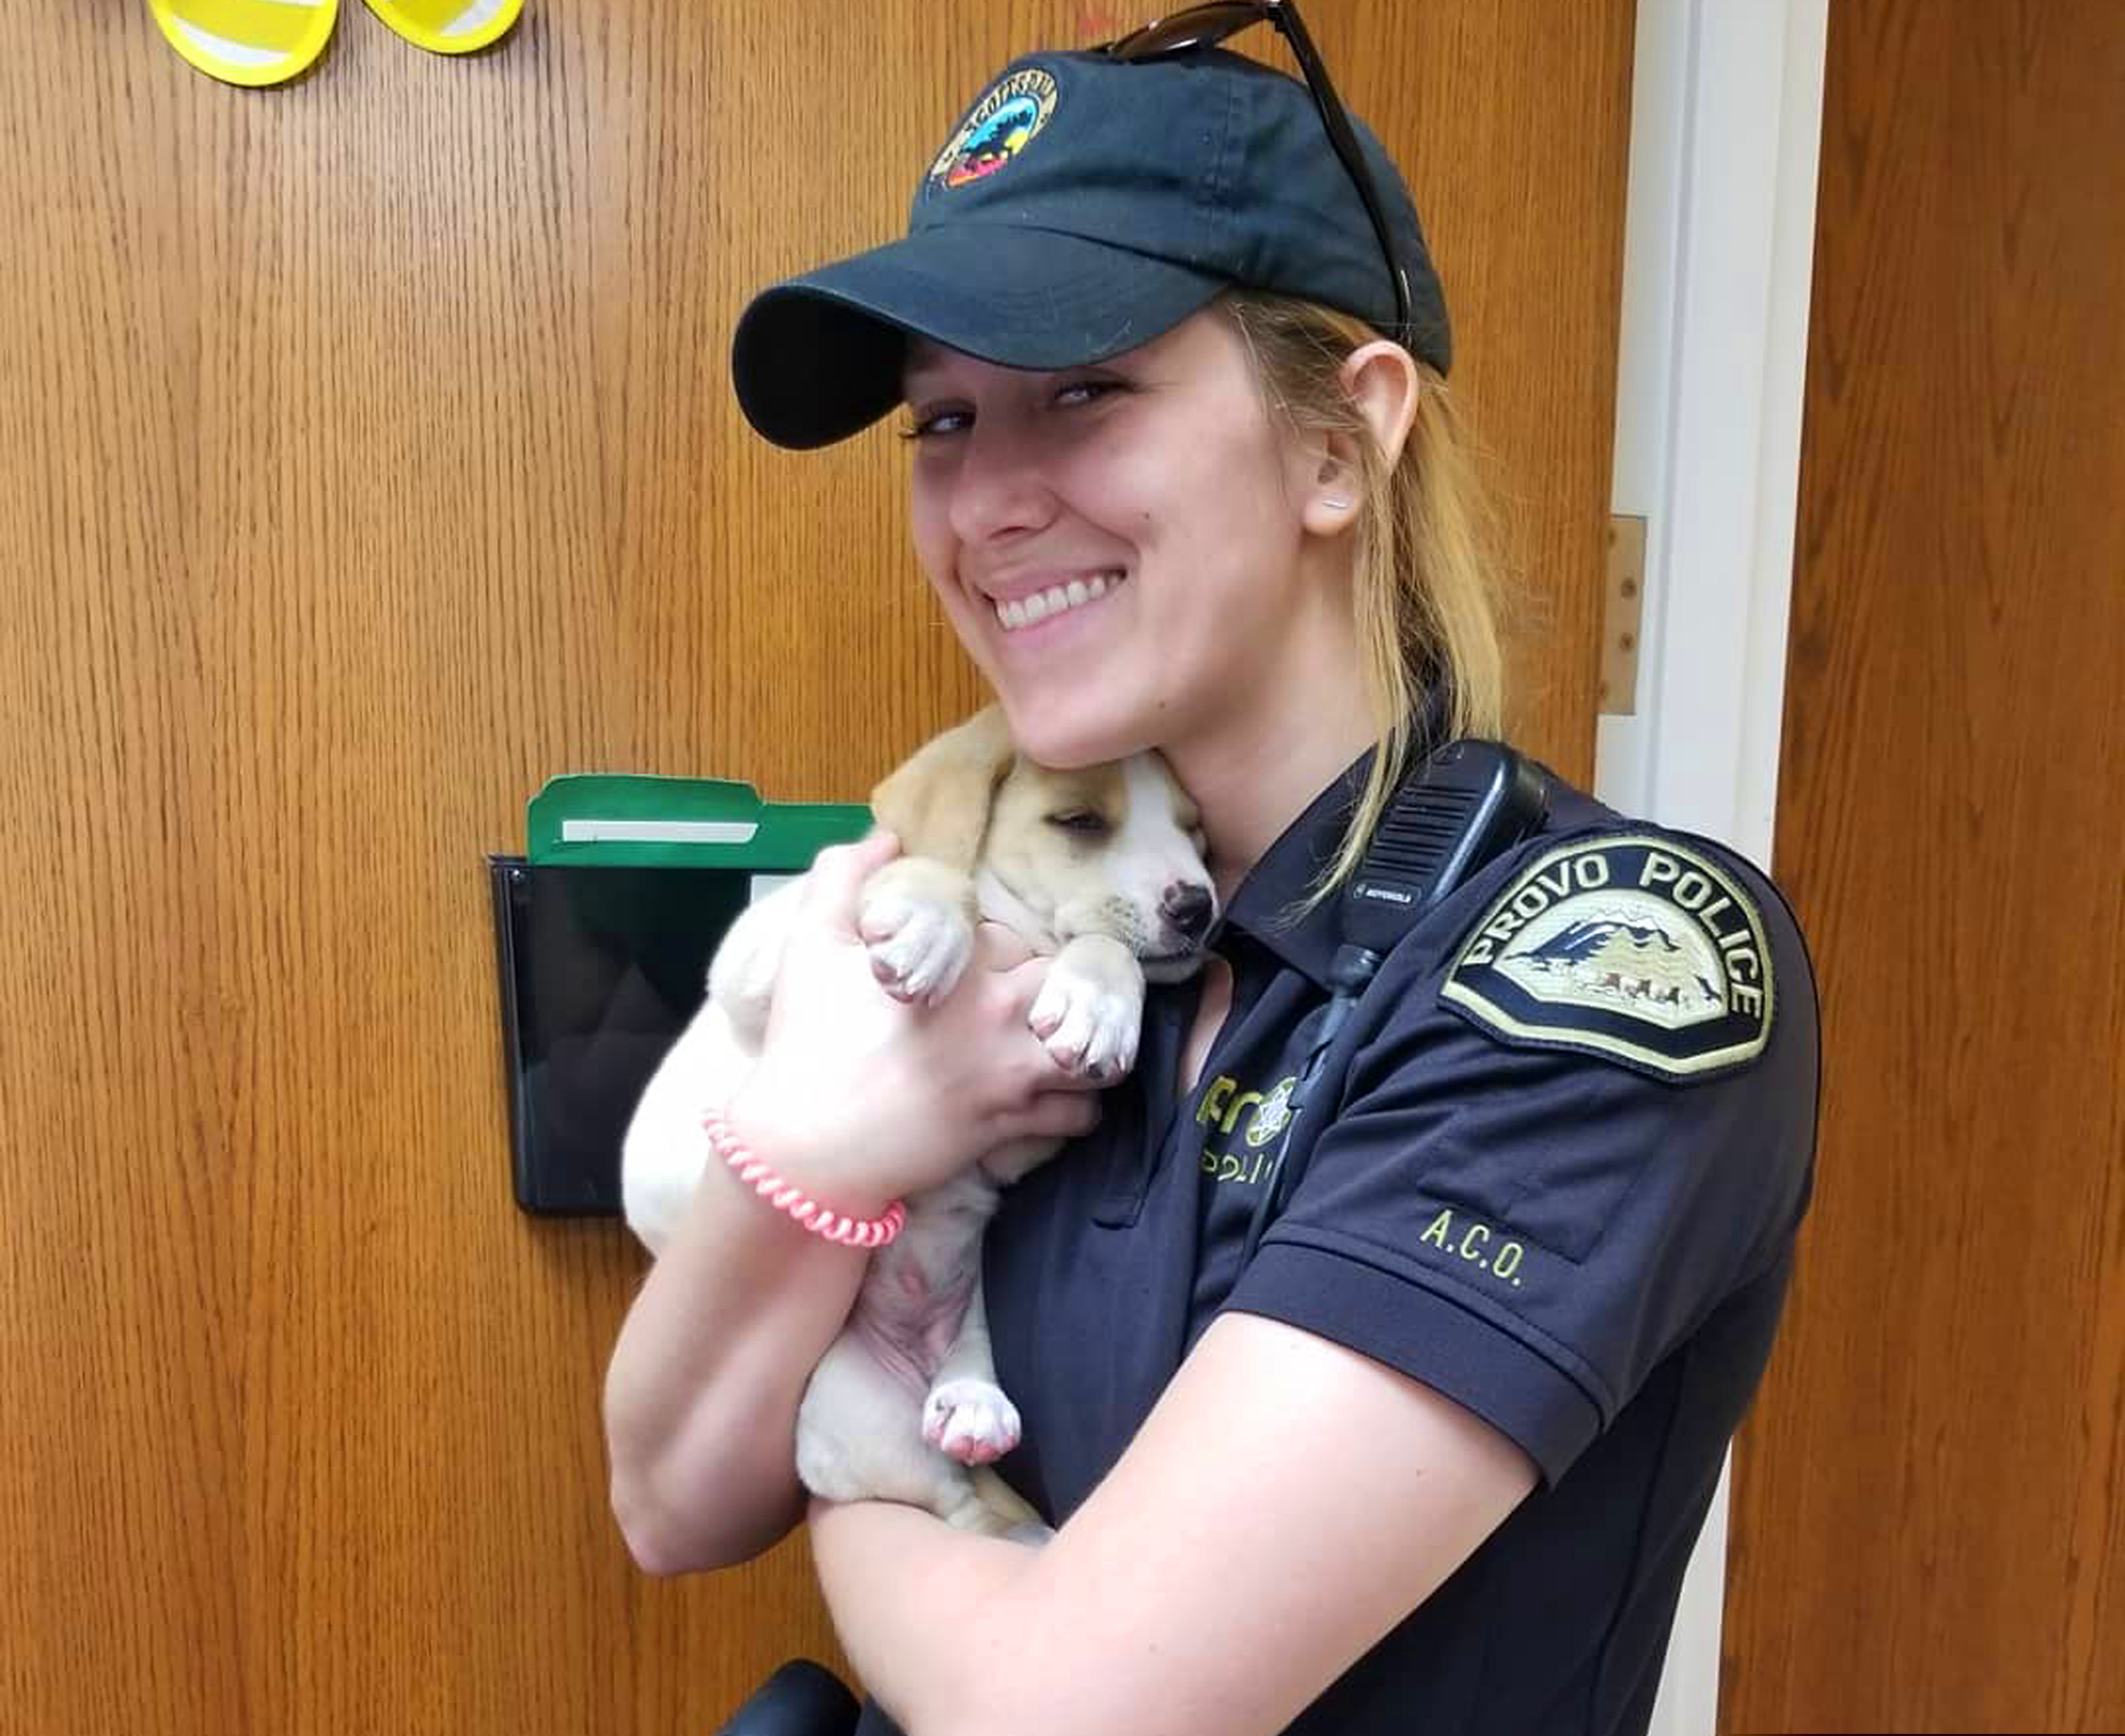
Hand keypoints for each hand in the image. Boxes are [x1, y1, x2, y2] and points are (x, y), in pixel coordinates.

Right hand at [724, 834, 1103, 1211]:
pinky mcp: (1011, 1126)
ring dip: (1088, 1042)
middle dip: (1064, 986)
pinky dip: (1081, 1104)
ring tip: (1069, 1040)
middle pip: (1074, 984)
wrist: (805, 1149)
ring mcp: (1011, 1076)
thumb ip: (844, 877)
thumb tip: (886, 837)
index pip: (1017, 935)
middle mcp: (1000, 1018)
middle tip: (1038, 997)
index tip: (985, 961)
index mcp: (960, 967)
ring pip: (1093, 1049)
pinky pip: (1081, 1114)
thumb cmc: (808, 1041)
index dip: (1005, 946)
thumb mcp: (811, 943)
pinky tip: (1060, 1093)